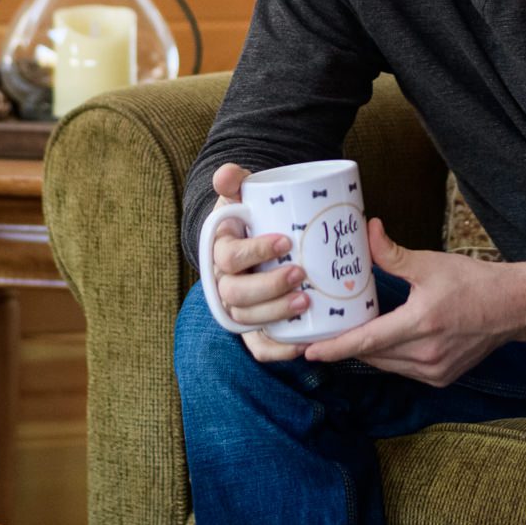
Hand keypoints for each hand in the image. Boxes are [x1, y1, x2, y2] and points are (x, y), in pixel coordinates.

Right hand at [206, 163, 307, 362]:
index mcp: (220, 249)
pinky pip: (258, 346)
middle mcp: (224, 282)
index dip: (254, 251)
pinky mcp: (254, 327)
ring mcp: (238, 307)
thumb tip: (227, 174)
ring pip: (246, 320)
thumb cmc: (254, 214)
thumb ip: (235, 180)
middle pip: (236, 294)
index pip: (229, 256)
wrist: (257, 235)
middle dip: (268, 287)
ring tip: (305, 302)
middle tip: (300, 274)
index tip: (285, 241)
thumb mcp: (243, 193)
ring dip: (274, 315)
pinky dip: (277, 350)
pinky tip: (301, 345)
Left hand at [301, 219, 525, 386]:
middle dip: (347, 346)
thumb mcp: (432, 263)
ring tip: (348, 336)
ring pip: (387, 365)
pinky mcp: (442, 377)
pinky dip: (390, 358)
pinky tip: (384, 341)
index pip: (367, 341)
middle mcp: (426, 354)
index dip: (335, 347)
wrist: (515, 306)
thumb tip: (369, 231)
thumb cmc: (475, 282)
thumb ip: (394, 254)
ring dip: (368, 352)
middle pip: (373, 355)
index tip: (309, 351)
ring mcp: (434, 370)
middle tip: (321, 336)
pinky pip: (404, 370)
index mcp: (421, 324)